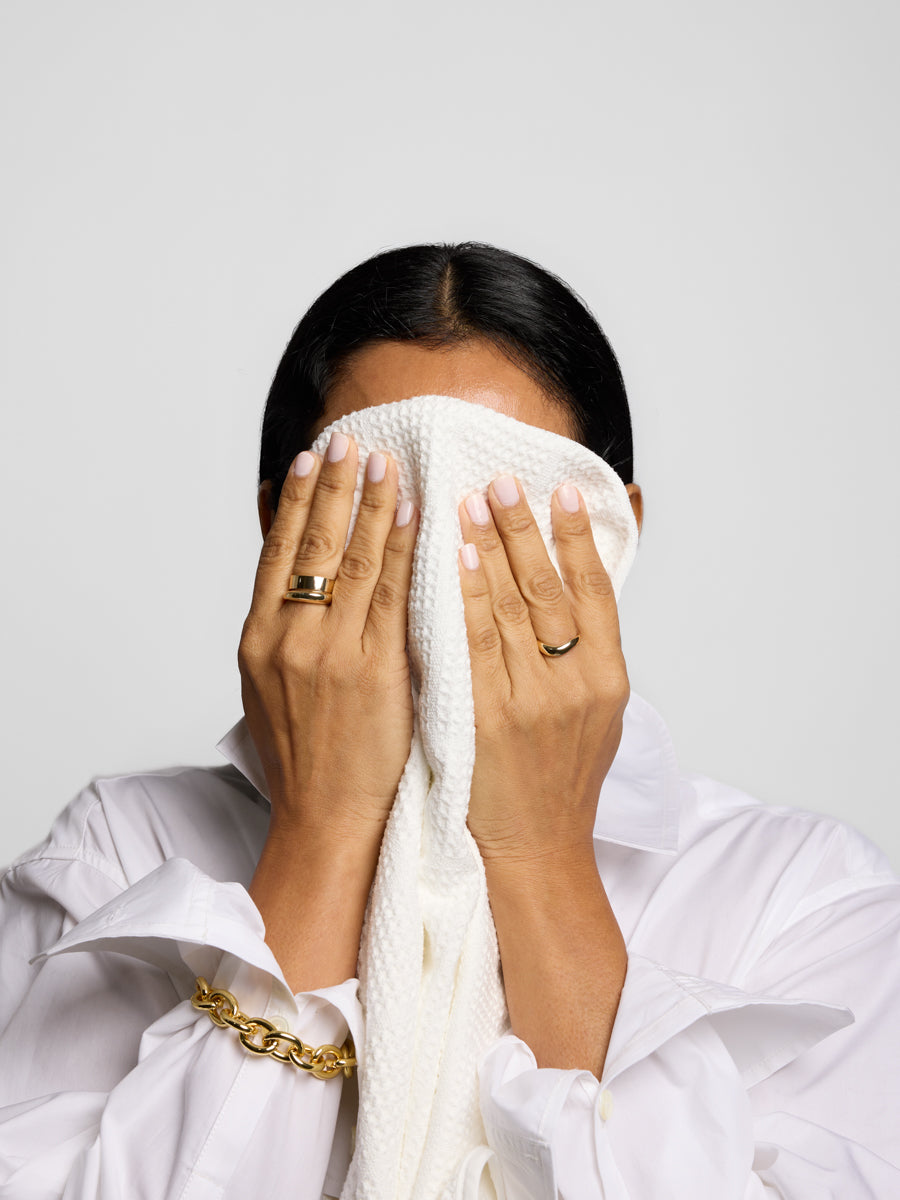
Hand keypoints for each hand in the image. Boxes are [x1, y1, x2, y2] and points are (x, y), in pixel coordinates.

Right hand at [239, 433, 418, 851]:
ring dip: (370, 504)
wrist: (324, 820)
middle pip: (312, 543)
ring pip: (353, 560)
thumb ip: (279, 629)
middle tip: (350, 439)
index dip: (295, 500)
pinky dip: (403, 550)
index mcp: (258, 639)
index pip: (276, 551)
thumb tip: (290, 581)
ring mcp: (330, 653)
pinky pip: (394, 595)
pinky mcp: (376, 670)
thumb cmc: (303, 759)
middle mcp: (288, 638)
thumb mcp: (270, 688)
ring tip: (384, 461)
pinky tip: (416, 515)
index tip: (311, 459)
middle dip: (333, 486)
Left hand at [457, 474, 628, 869]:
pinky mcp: (485, 720)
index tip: (561, 492)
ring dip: (491, 549)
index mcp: (608, 678)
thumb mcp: (597, 713)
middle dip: (523, 529)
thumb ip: (589, 650)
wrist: (536, 850)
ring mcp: (530, 702)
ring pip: (511, 608)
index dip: (578, 538)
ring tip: (470, 501)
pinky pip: (473, 646)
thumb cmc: (562, 780)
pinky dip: (466, 598)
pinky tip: (456, 559)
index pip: (596, 591)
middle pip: (550, 588)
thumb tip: (579, 584)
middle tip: (501, 479)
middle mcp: (575, 685)